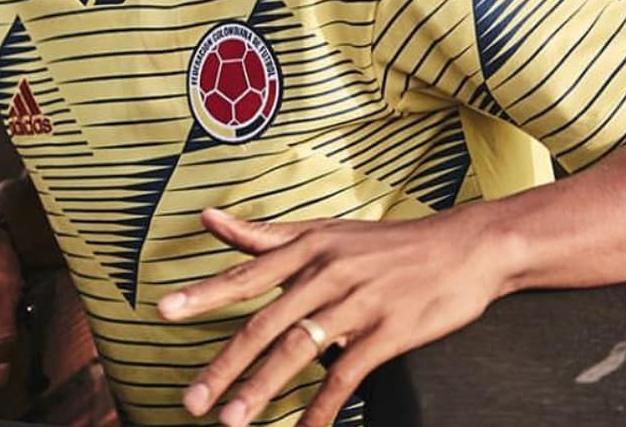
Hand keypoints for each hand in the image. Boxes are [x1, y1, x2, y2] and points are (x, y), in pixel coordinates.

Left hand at [157, 206, 506, 426]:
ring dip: (262, 391)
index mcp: (306, 245)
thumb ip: (263, 236)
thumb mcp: (322, 232)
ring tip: (231, 421)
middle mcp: (326, 270)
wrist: (461, 248)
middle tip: (190, 400)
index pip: (244, 274)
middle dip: (223, 365)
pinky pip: (346, 376)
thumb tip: (207, 219)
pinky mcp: (387, 330)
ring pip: (298, 351)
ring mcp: (357, 301)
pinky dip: (321, 408)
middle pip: (264, 323)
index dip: (203, 295)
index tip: (163, 313)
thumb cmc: (384, 244)